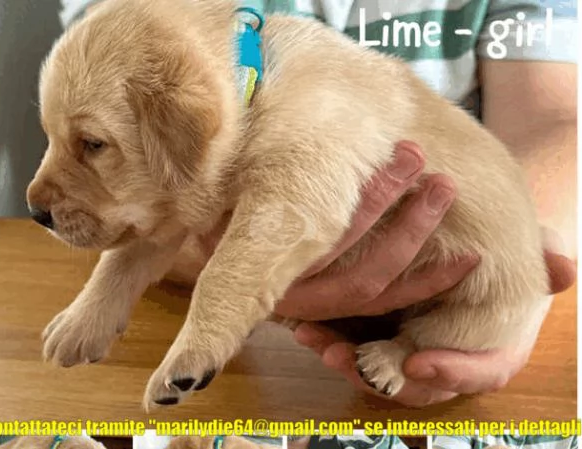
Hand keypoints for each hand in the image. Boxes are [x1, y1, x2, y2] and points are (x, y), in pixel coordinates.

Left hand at [285, 142, 575, 405]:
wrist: (465, 252)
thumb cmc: (496, 258)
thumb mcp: (519, 253)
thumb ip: (539, 259)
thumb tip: (564, 265)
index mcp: (486, 346)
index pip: (479, 373)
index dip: (452, 373)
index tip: (420, 363)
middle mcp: (445, 357)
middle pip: (413, 384)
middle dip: (378, 374)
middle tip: (346, 359)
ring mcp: (409, 352)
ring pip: (376, 371)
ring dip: (343, 360)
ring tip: (316, 341)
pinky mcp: (381, 338)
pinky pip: (354, 349)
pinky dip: (330, 341)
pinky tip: (303, 327)